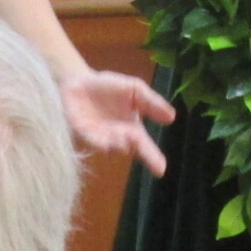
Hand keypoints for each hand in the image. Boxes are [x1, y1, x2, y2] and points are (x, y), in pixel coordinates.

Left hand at [60, 69, 176, 177]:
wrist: (77, 82)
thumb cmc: (108, 88)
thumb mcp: (134, 90)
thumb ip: (151, 102)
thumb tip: (172, 117)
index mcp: (131, 130)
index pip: (144, 146)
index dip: (153, 157)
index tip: (161, 169)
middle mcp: (117, 138)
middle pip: (133, 150)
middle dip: (145, 157)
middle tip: (158, 167)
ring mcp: (99, 138)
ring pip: (113, 146)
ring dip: (121, 145)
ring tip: (130, 141)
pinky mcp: (82, 134)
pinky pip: (93, 140)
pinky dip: (101, 142)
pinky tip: (110, 142)